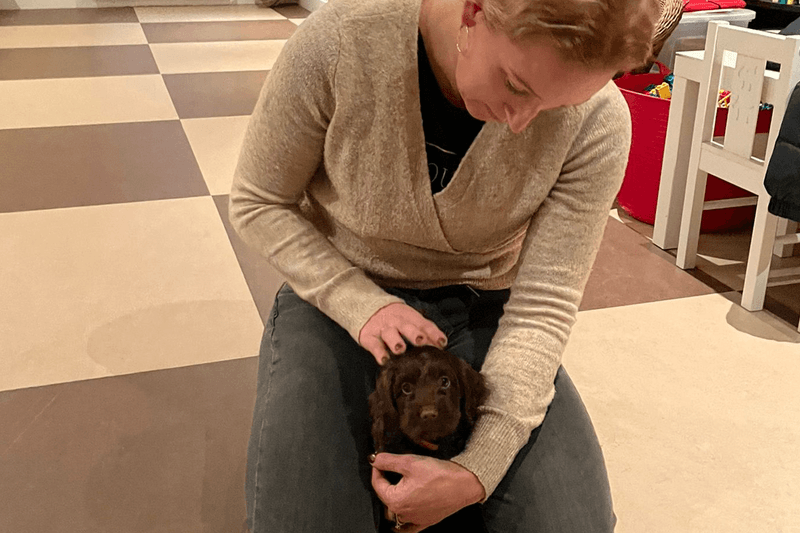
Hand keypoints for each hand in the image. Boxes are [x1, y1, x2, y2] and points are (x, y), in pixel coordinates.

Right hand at [359, 303, 446, 364]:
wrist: (365, 307)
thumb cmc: (394, 319)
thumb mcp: (409, 321)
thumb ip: (424, 332)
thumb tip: (441, 344)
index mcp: (409, 316)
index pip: (423, 324)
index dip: (433, 333)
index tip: (442, 343)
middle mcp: (397, 321)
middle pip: (407, 327)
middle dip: (414, 333)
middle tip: (421, 341)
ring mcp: (383, 329)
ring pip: (390, 334)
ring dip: (395, 341)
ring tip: (400, 349)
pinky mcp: (369, 337)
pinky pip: (375, 345)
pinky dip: (379, 353)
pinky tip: (384, 360)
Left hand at [370, 453, 485, 531]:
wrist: (464, 484)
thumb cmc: (439, 475)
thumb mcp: (410, 462)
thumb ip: (388, 461)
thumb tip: (375, 459)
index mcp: (396, 501)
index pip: (377, 484)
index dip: (378, 468)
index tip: (380, 460)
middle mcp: (403, 514)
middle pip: (386, 497)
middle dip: (386, 482)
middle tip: (391, 468)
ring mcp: (415, 519)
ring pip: (396, 512)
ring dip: (394, 498)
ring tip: (398, 484)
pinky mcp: (426, 520)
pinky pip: (409, 526)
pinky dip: (404, 521)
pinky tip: (404, 513)